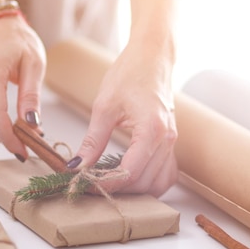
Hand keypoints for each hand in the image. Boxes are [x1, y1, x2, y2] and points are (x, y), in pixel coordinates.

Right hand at [0, 14, 45, 159]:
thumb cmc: (18, 41)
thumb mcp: (34, 64)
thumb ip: (31, 95)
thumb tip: (33, 124)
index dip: (8, 137)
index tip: (23, 151)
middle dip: (6, 140)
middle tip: (29, 146)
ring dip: (1, 135)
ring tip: (24, 135)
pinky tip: (12, 125)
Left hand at [68, 41, 178, 196]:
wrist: (152, 58)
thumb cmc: (130, 74)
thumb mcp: (104, 106)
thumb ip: (93, 141)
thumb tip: (77, 166)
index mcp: (151, 130)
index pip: (129, 172)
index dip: (105, 183)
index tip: (84, 185)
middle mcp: (167, 140)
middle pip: (143, 183)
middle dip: (117, 188)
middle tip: (90, 185)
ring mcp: (172, 143)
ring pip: (156, 184)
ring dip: (133, 190)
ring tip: (108, 183)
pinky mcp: (170, 144)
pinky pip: (165, 175)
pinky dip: (148, 183)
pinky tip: (129, 178)